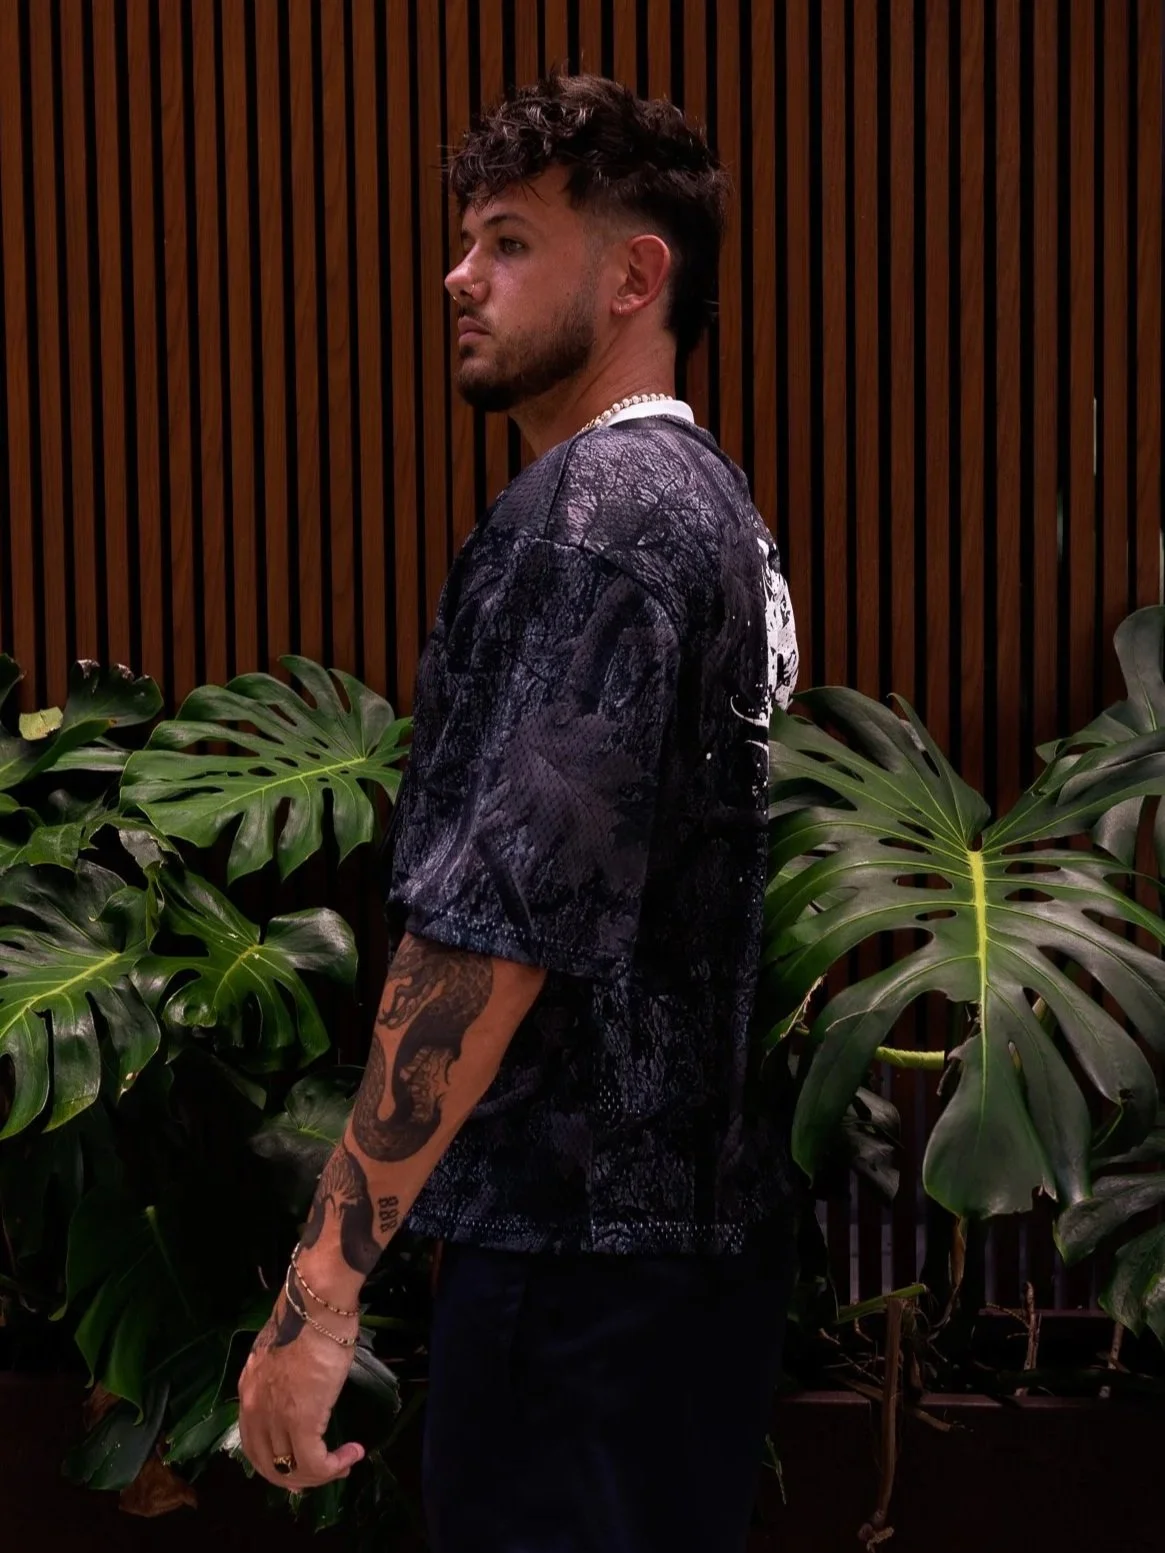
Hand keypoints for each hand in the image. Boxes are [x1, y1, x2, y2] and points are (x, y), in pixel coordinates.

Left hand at [238, 1281, 364, 1491]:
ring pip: (291, 1469)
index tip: (301, 1465)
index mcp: (248, 1391)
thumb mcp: (283, 1353)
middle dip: (296, 1478)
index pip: (254, 1445)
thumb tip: (299, 1392)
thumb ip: (282, 1378)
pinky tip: (352, 1453)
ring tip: (344, 1463)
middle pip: (268, 1465)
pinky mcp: (301, 1420)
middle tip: (323, 1474)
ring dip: (320, 1475)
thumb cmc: (309, 1318)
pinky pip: (314, 1462)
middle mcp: (254, 1409)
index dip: (276, 1463)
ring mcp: (275, 1416)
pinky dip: (334, 1467)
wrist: (317, 1304)